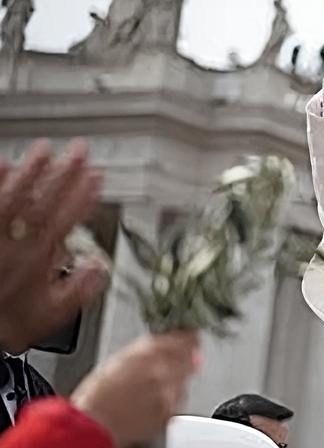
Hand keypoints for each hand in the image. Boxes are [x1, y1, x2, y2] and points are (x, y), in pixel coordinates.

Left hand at [0, 139, 104, 352]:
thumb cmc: (5, 323)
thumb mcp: (51, 317)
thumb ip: (78, 292)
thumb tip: (98, 269)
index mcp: (40, 261)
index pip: (69, 220)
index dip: (85, 197)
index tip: (98, 178)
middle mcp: (18, 243)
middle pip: (46, 201)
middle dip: (66, 174)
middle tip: (80, 151)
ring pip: (16, 197)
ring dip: (33, 171)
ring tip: (46, 149)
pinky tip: (3, 164)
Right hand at [71, 331, 200, 446]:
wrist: (92, 424)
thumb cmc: (98, 393)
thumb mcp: (121, 357)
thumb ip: (150, 348)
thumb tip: (171, 342)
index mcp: (150, 351)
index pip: (187, 338)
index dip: (189, 338)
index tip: (190, 338)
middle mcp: (163, 370)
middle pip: (190, 359)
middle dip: (182, 360)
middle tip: (166, 366)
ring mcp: (169, 392)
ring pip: (184, 381)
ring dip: (175, 382)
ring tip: (149, 389)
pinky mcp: (170, 412)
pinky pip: (178, 401)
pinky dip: (170, 400)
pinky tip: (149, 402)